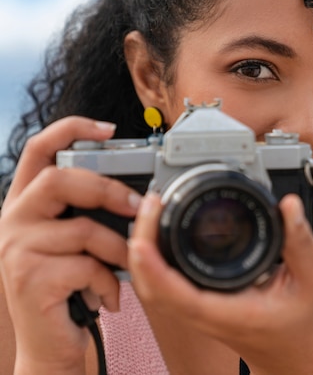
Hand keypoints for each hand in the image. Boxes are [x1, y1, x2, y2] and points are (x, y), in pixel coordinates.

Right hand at [0, 117, 138, 373]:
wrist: (49, 344)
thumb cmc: (68, 288)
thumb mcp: (73, 244)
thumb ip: (86, 214)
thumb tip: (137, 195)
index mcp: (25, 205)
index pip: (37, 150)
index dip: (70, 130)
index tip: (107, 128)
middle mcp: (12, 221)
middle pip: (58, 180)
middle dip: (109, 190)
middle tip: (139, 206)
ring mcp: (16, 250)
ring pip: (83, 229)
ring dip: (118, 249)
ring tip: (126, 266)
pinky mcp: (30, 280)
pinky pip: (88, 266)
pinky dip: (110, 282)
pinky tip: (109, 296)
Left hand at [129, 192, 312, 374]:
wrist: (290, 350)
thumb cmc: (299, 317)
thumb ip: (302, 242)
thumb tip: (288, 205)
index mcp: (226, 311)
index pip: (177, 294)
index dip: (153, 266)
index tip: (143, 236)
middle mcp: (203, 314)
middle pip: (151, 286)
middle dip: (141, 243)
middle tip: (152, 204)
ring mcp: (194, 312)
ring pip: (150, 287)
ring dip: (142, 251)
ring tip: (152, 211)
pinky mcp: (192, 305)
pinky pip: (160, 285)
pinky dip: (151, 259)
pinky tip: (158, 232)